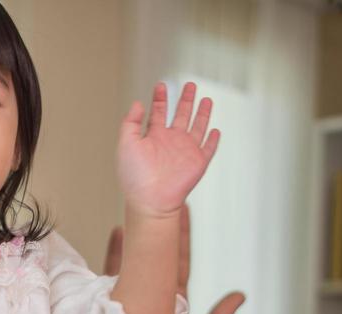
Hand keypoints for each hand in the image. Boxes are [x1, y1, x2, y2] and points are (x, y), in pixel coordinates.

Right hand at [104, 205, 243, 313]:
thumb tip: (241, 295)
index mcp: (174, 300)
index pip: (180, 261)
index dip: (182, 237)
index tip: (185, 210)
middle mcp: (154, 293)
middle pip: (160, 253)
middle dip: (163, 227)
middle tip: (166, 197)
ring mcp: (132, 295)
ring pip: (137, 259)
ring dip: (137, 235)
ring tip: (138, 210)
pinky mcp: (112, 301)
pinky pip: (114, 272)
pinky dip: (115, 252)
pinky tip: (117, 232)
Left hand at [117, 81, 219, 219]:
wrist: (150, 200)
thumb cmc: (135, 177)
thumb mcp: (126, 144)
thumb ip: (130, 122)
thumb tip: (137, 103)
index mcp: (153, 137)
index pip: (158, 113)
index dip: (160, 98)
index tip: (161, 85)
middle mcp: (170, 142)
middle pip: (180, 115)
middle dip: (185, 99)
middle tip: (189, 84)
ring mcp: (185, 151)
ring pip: (197, 127)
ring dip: (202, 113)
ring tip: (206, 99)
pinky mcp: (198, 162)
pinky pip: (208, 148)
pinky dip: (213, 139)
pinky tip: (215, 130)